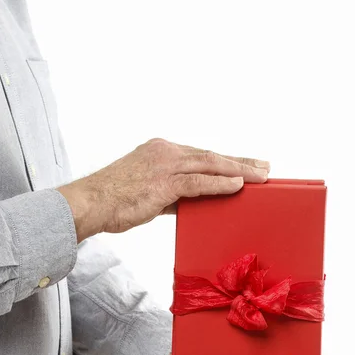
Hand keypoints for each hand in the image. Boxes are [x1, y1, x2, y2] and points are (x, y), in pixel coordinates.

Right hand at [57, 139, 269, 241]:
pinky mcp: (163, 183)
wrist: (89, 203)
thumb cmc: (112, 200)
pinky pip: (198, 182)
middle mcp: (165, 152)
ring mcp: (165, 165)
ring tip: (262, 177)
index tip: (244, 166)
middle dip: (241, 161)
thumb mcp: (145, 191)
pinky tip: (239, 185)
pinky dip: (220, 183)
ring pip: (210, 164)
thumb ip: (171, 194)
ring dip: (239, 170)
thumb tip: (190, 202)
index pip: (200, 155)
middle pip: (211, 155)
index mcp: (160, 150)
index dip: (225, 161)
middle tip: (265, 167)